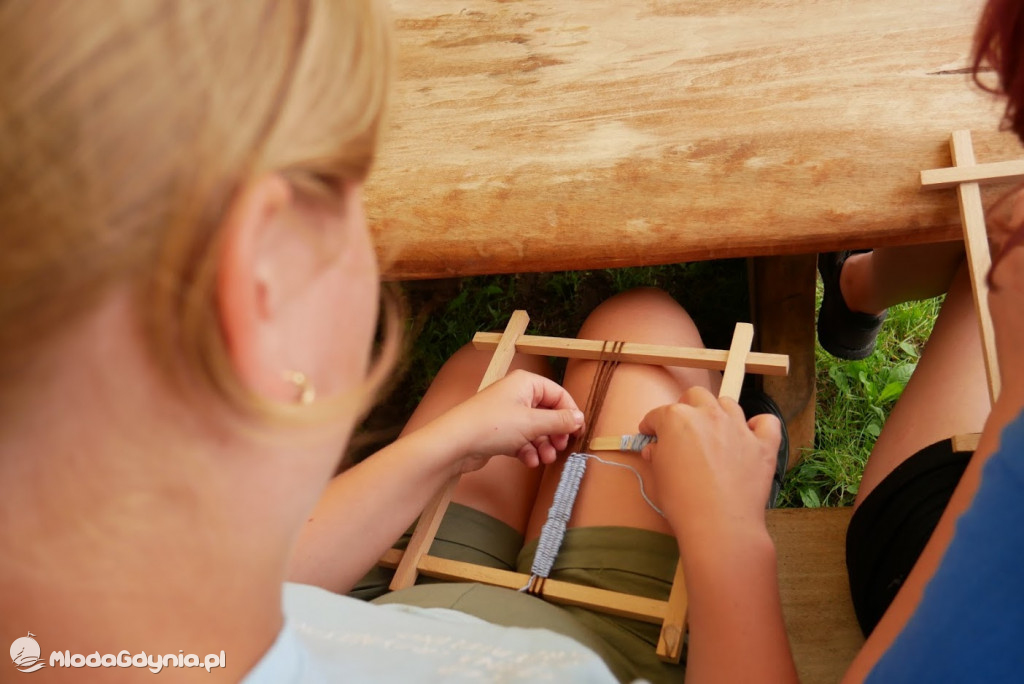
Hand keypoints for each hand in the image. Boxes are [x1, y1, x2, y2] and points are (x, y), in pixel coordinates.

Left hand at [427, 370, 584, 474]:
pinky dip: (528, 451)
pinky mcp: (499, 432)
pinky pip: (522, 440)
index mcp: (526, 383)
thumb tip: (580, 418)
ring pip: (535, 429)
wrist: (455, 443)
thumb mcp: (532, 423)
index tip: (577, 432)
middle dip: (555, 433)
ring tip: (545, 459)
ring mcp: (507, 414)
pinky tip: (529, 461)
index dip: (570, 413)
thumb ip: (559, 421)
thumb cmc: (491, 425)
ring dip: (543, 445)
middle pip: (548, 413)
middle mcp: (517, 395)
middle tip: (560, 448)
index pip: (559, 394)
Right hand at [638, 386, 780, 550]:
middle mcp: (708, 415)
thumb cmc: (683, 502)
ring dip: (718, 413)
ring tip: (714, 432)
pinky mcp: (762, 444)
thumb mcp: (658, 478)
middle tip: (683, 428)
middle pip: (695, 396)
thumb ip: (656, 456)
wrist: (719, 524)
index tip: (650, 434)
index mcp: (677, 419)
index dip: (651, 425)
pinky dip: (758, 425)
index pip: (658, 414)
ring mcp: (738, 427)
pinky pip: (766, 422)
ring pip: (728, 404)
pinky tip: (750, 436)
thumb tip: (655, 449)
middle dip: (686, 407)